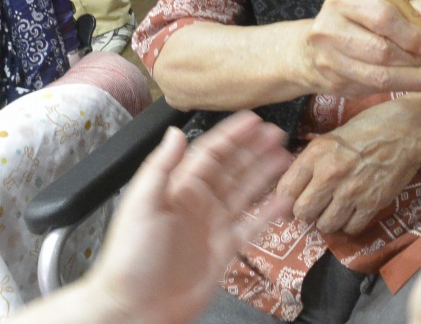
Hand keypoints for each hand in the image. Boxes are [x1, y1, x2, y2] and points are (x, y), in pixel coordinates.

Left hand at [89, 112, 292, 323]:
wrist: (135, 308)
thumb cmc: (132, 257)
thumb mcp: (142, 206)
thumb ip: (161, 168)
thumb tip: (175, 132)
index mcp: (177, 189)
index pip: (209, 154)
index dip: (231, 136)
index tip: (253, 120)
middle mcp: (197, 203)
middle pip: (231, 169)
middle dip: (253, 149)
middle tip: (278, 133)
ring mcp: (213, 226)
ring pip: (244, 192)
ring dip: (264, 173)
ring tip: (286, 156)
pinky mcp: (224, 250)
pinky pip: (252, 226)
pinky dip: (269, 213)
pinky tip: (285, 200)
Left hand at [277, 97, 420, 233]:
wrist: (408, 130)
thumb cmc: (369, 127)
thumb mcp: (332, 137)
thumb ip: (312, 162)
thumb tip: (294, 186)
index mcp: (317, 154)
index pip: (285, 191)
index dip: (285, 200)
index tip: (292, 202)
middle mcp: (330, 174)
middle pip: (302, 213)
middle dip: (307, 212)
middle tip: (317, 206)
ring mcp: (352, 191)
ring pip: (325, 225)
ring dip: (329, 220)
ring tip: (337, 209)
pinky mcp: (372, 203)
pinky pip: (351, 228)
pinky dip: (351, 223)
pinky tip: (355, 210)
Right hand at [299, 0, 420, 97]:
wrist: (308, 52)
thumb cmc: (355, 23)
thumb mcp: (380, 6)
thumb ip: (413, 10)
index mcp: (342, 1)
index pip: (382, 16)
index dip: (411, 33)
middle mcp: (329, 29)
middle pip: (381, 50)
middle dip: (416, 60)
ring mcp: (329, 60)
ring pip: (379, 76)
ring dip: (414, 79)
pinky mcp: (333, 84)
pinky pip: (374, 89)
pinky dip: (401, 87)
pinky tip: (416, 83)